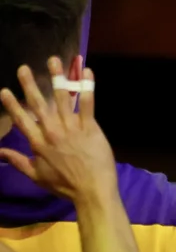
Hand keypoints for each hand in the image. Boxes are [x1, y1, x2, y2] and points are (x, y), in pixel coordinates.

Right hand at [0, 57, 114, 203]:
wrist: (92, 190)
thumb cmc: (64, 185)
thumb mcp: (36, 176)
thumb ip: (18, 161)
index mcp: (38, 143)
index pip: (22, 120)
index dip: (12, 105)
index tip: (5, 90)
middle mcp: (52, 132)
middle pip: (39, 104)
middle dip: (30, 85)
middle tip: (23, 68)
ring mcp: (72, 128)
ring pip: (63, 99)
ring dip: (57, 78)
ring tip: (53, 61)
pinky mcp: (91, 128)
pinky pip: (88, 104)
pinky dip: (87, 87)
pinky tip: (87, 72)